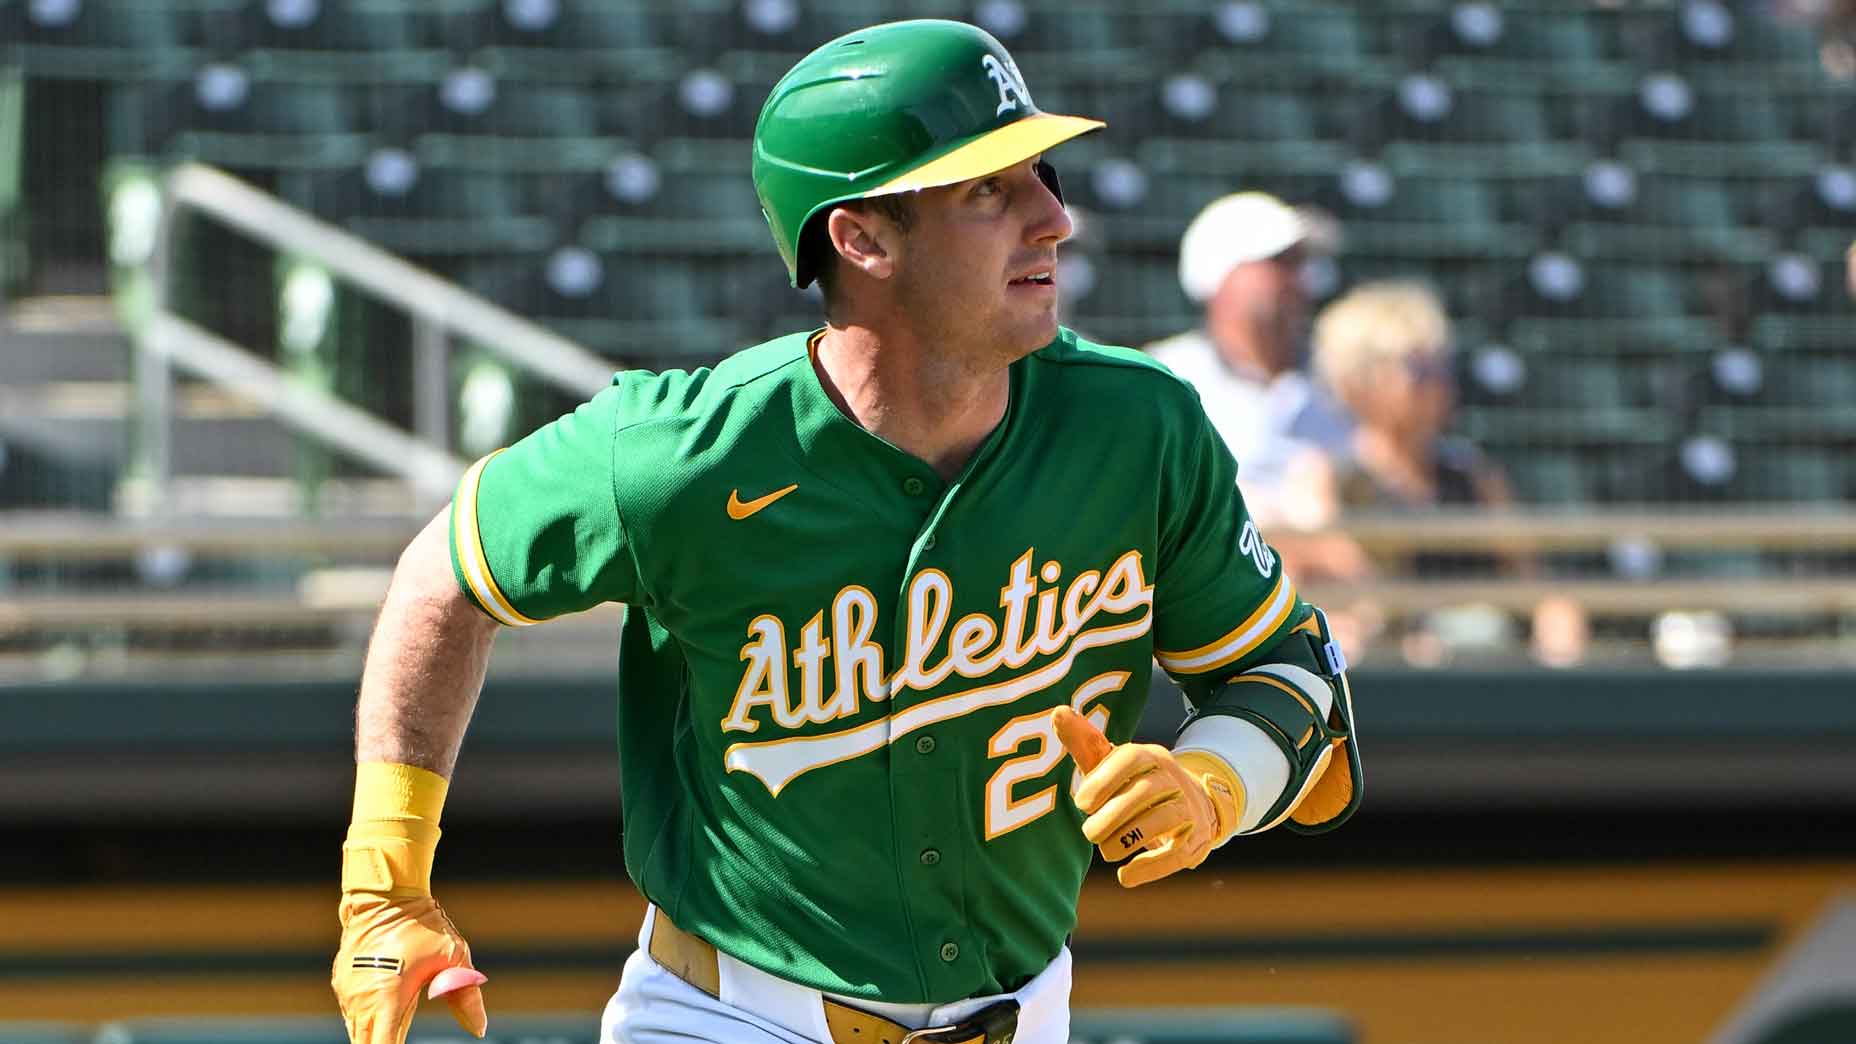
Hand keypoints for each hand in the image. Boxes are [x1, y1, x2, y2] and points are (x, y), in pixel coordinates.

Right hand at [332, 892, 486, 1042]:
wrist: (385, 896)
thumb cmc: (424, 925)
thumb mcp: (453, 956)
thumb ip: (466, 996)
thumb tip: (479, 1030)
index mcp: (389, 997)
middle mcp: (362, 1000)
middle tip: (403, 1038)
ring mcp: (348, 993)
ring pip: (357, 1033)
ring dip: (375, 1036)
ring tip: (397, 1027)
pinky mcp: (341, 984)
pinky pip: (352, 1014)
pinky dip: (366, 1020)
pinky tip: (383, 1015)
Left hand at [1052, 706, 1242, 887]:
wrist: (1191, 805)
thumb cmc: (1136, 783)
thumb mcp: (1112, 764)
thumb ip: (1085, 742)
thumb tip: (1058, 712)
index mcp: (1150, 755)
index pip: (1130, 758)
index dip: (1103, 780)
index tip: (1081, 804)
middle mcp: (1173, 777)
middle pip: (1146, 792)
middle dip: (1113, 816)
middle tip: (1089, 834)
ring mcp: (1189, 808)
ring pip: (1163, 820)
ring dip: (1129, 839)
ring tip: (1107, 851)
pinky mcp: (1196, 838)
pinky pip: (1176, 854)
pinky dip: (1150, 868)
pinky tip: (1125, 877)